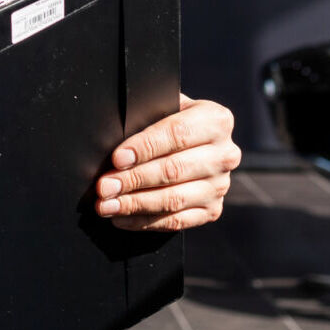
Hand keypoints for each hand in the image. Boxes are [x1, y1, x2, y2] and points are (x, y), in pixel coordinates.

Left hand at [96, 94, 239, 231]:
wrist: (193, 142)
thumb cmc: (169, 121)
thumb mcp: (164, 107)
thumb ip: (148, 115)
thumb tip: (117, 135)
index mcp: (216, 121)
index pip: (177, 133)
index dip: (144, 147)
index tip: (117, 159)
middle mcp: (225, 154)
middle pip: (173, 170)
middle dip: (133, 180)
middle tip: (104, 186)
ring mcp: (220, 185)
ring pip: (174, 199)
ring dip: (135, 204)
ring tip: (106, 205)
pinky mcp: (213, 210)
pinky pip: (177, 221)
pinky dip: (145, 222)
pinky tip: (121, 218)